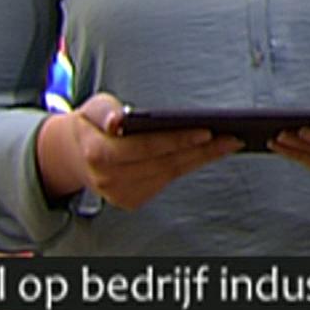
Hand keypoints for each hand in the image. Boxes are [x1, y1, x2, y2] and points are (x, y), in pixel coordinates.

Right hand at [37, 93, 240, 209]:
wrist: (77, 154)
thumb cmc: (94, 123)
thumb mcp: (94, 108)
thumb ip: (105, 111)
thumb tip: (118, 120)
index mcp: (97, 154)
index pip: (144, 147)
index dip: (176, 140)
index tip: (206, 130)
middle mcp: (108, 179)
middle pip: (164, 163)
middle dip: (201, 150)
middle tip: (232, 136)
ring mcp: (120, 194)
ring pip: (170, 173)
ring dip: (202, 158)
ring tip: (230, 142)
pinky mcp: (131, 200)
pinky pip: (166, 180)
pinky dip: (189, 165)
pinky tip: (211, 152)